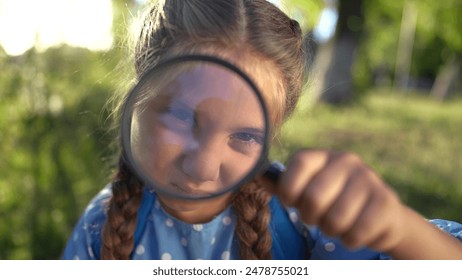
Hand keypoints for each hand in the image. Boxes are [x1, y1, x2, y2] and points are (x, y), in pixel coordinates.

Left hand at [276, 149, 405, 251]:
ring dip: (331, 230)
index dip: (289, 188)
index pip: (299, 163)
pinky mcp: (386, 201)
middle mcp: (347, 161)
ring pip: (335, 219)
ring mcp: (368, 179)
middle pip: (313, 197)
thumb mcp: (306, 188)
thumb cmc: (333, 200)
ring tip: (336, 224)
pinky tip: (355, 231)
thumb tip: (255, 175)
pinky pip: (356, 232)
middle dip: (309, 216)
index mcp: (323, 155)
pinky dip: (350, 240)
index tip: (291, 202)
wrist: (380, 213)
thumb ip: (282, 184)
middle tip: (316, 218)